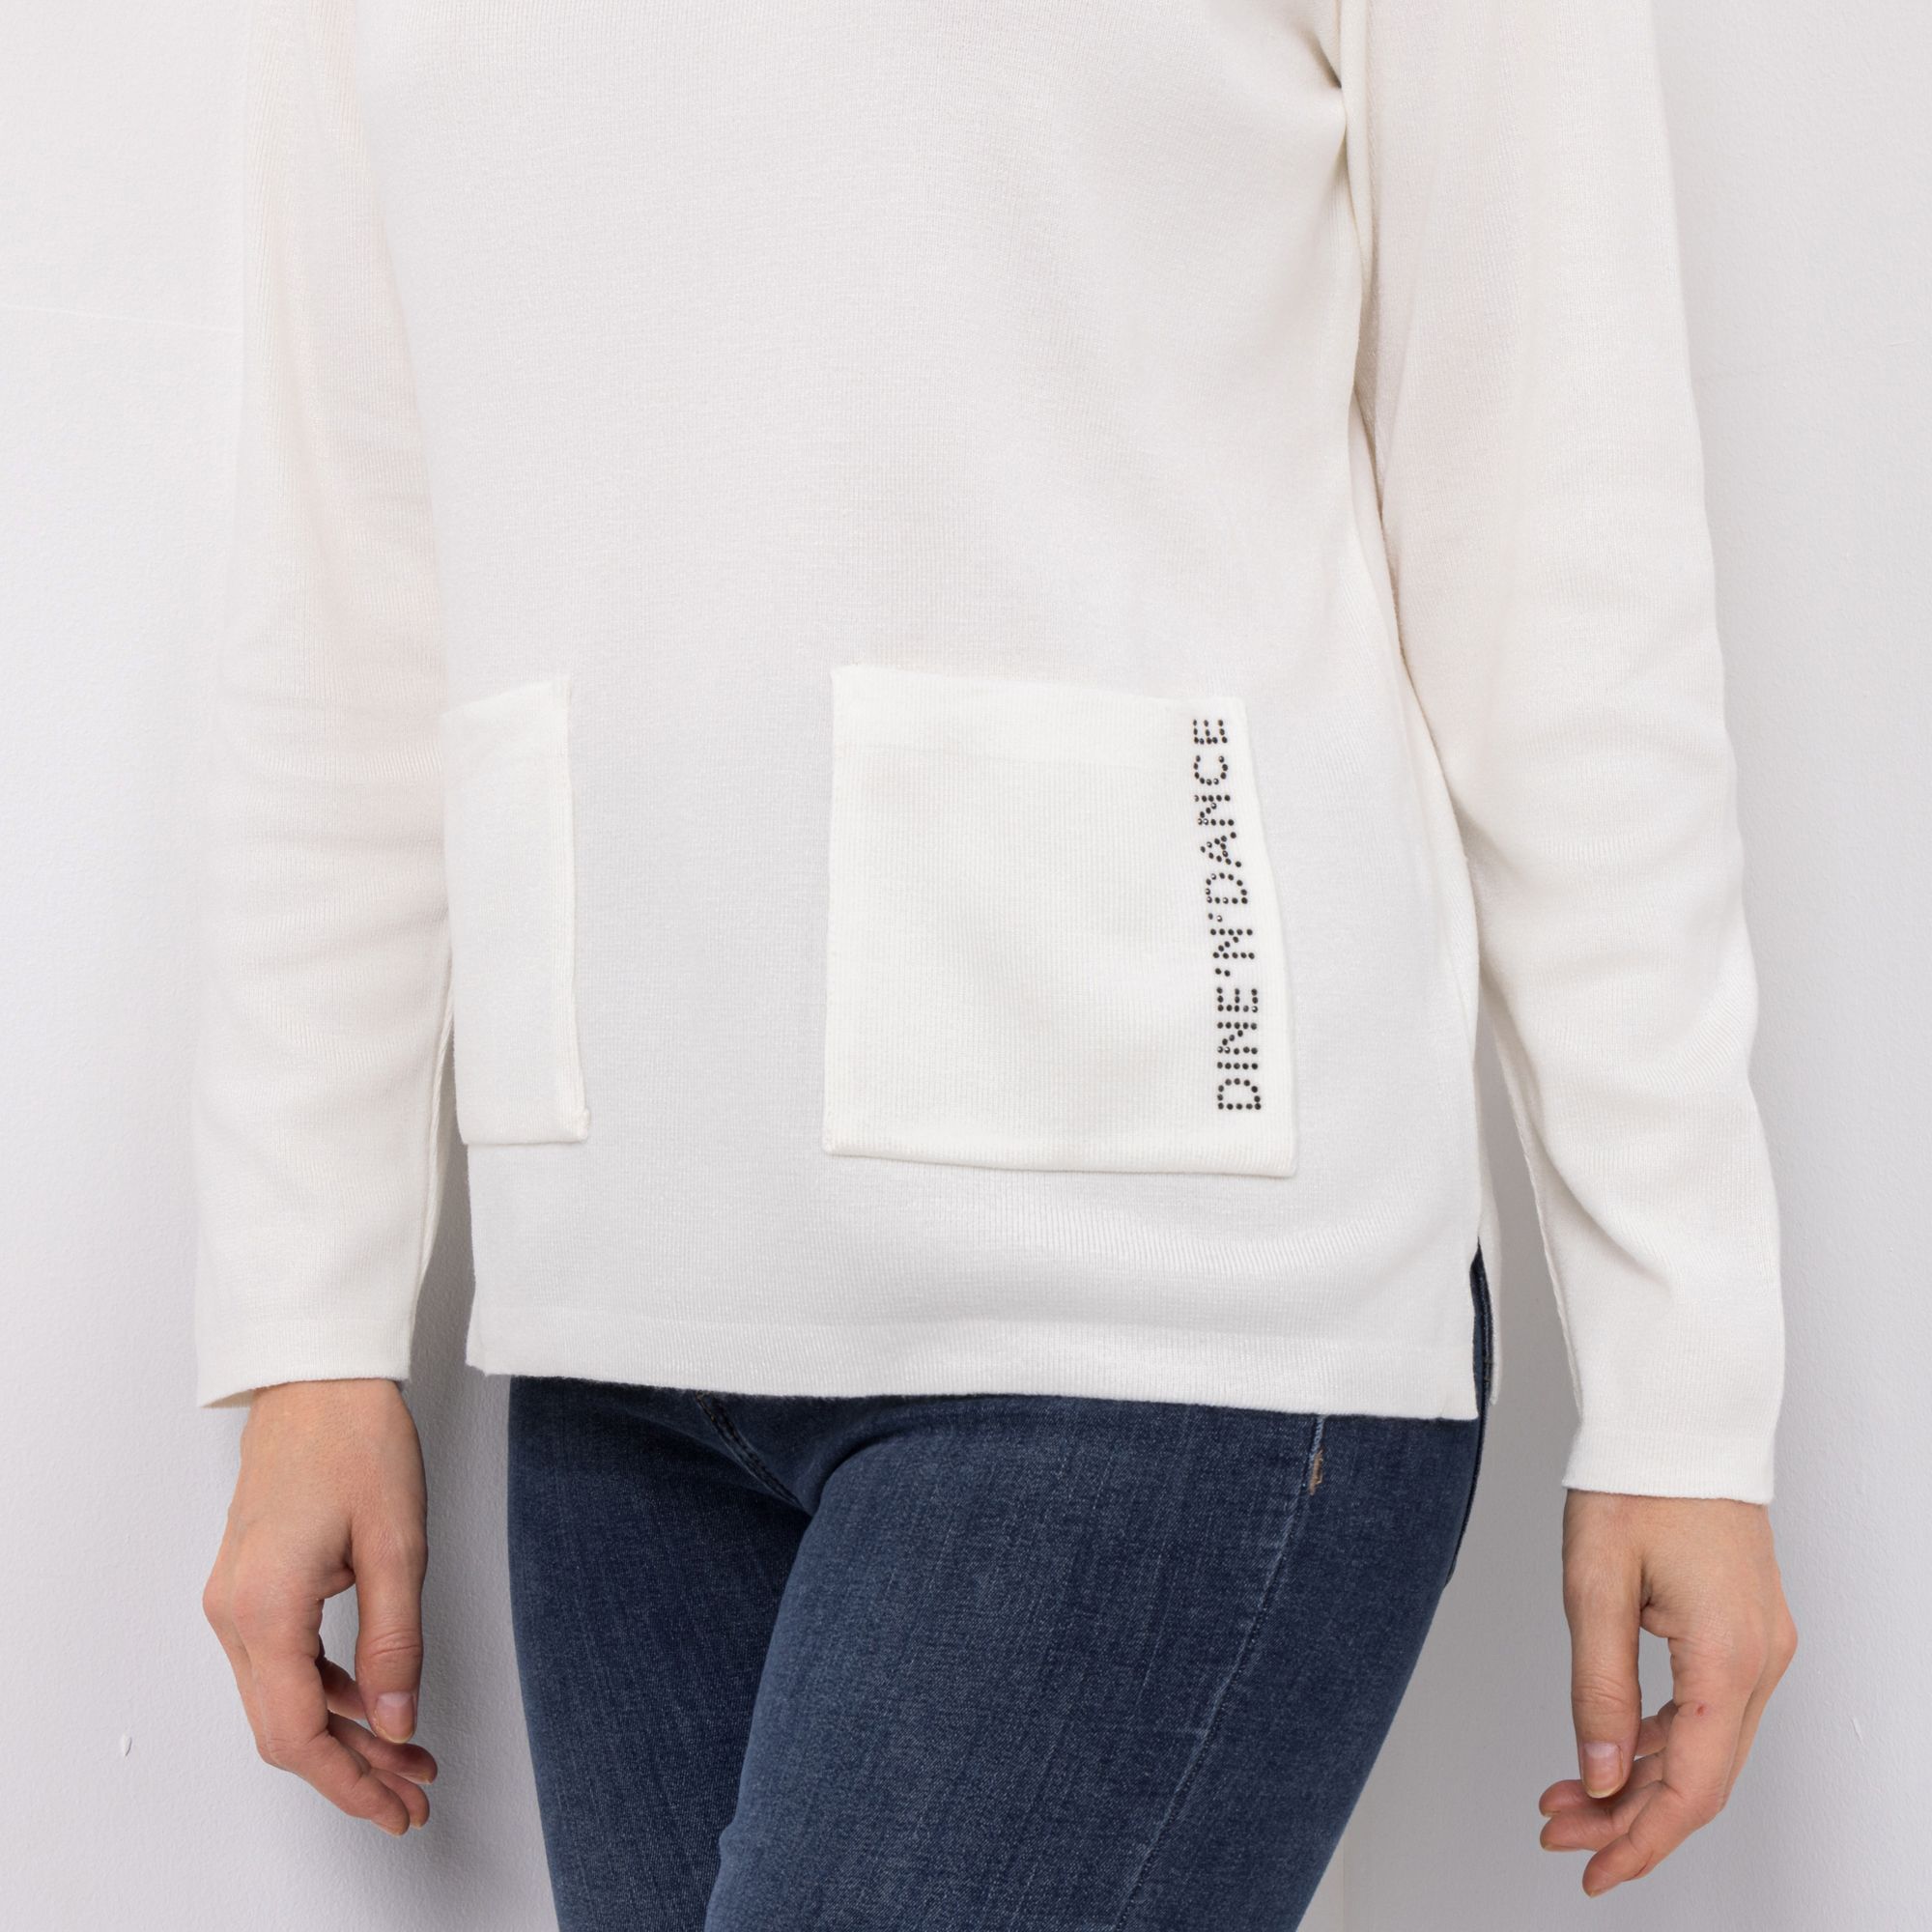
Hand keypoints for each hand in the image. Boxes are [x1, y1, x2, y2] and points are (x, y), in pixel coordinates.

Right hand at [203, 1377, 436, 1835]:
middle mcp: (234, 1614)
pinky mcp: (250, 1584)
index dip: (348, 1782)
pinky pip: (283, 1661)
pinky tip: (375, 1705)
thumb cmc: (356, 1440)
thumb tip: (397, 1721)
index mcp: (264, 1609)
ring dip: (344, 1733)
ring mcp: (235, 1600)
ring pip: (284, 1698)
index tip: (396, 1806)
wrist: (318, 1376)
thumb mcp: (397, 1546)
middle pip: (285, 1728)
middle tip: (413, 1795)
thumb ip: (394, 1642)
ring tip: (409, 1758)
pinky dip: (329, 1691)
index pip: (296, 1733)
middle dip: (350, 1770)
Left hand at [1540, 1490, 1794, 1895]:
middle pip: (1700, 1777)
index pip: (1690, 1786)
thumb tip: (1596, 1774)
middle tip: (1559, 1833)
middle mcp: (1758, 1660)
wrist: (1679, 1417)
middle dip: (1629, 1817)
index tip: (1592, 1870)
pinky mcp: (1743, 1628)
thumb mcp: (1593, 1585)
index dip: (1640, 1839)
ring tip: (1567, 1796)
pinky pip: (1707, 1709)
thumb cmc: (1635, 1482)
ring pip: (1704, 1747)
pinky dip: (1657, 1738)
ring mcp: (1758, 1645)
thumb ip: (1596, 1687)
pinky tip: (1609, 1750)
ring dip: (1639, 1779)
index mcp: (1726, 1657)